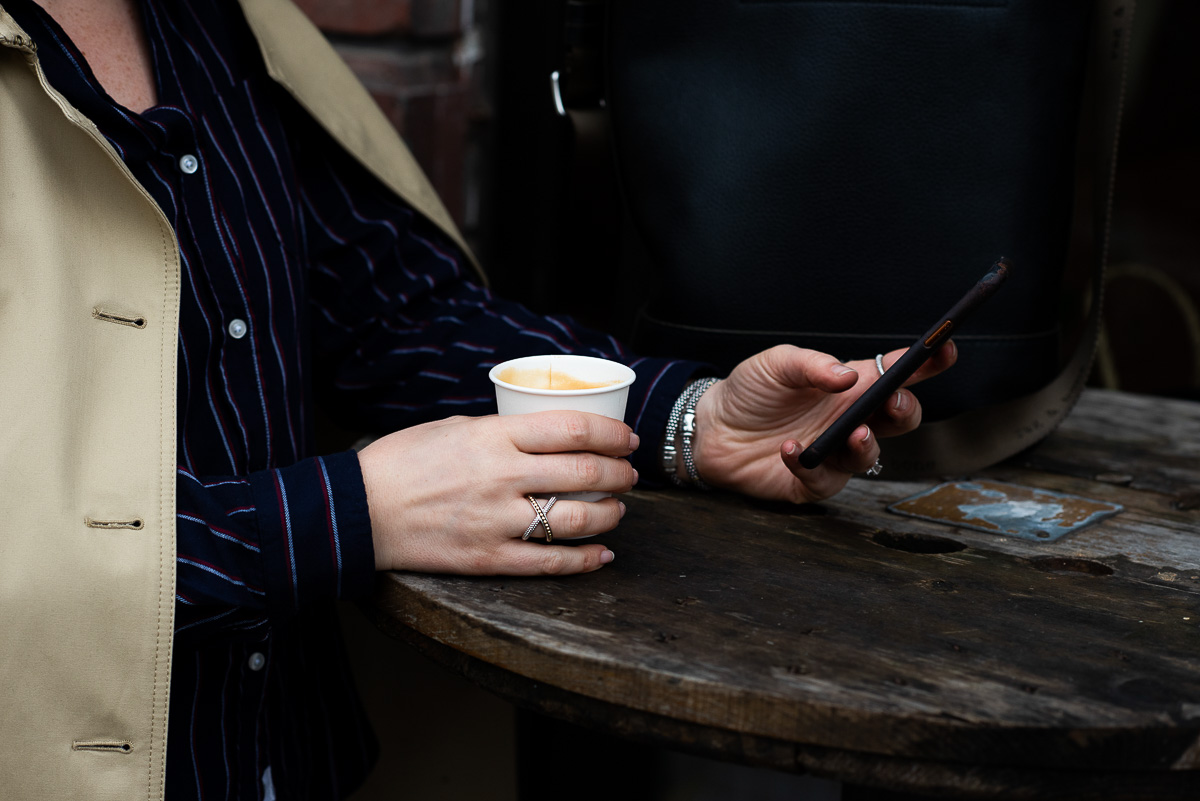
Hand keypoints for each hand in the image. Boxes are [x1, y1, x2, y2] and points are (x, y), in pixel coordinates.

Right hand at [358, 411, 638, 574]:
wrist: (358, 510)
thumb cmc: (402, 461)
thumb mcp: (453, 427)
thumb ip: (501, 432)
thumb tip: (545, 437)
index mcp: (493, 437)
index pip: (572, 429)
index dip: (611, 433)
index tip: (627, 438)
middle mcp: (501, 477)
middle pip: (584, 473)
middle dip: (619, 473)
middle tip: (629, 473)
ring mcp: (496, 521)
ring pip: (576, 519)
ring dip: (610, 514)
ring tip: (618, 509)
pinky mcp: (487, 559)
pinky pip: (549, 562)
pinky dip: (584, 560)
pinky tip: (602, 553)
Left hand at [691, 343, 955, 502]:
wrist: (712, 427)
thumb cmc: (751, 390)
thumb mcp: (777, 363)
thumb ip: (811, 365)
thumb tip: (847, 375)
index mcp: (851, 386)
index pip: (898, 374)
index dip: (928, 362)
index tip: (945, 348)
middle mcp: (850, 420)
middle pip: (899, 419)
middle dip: (906, 411)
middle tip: (893, 403)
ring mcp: (834, 453)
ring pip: (870, 455)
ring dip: (866, 445)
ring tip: (851, 432)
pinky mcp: (811, 482)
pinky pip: (824, 480)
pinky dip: (810, 466)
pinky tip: (791, 450)